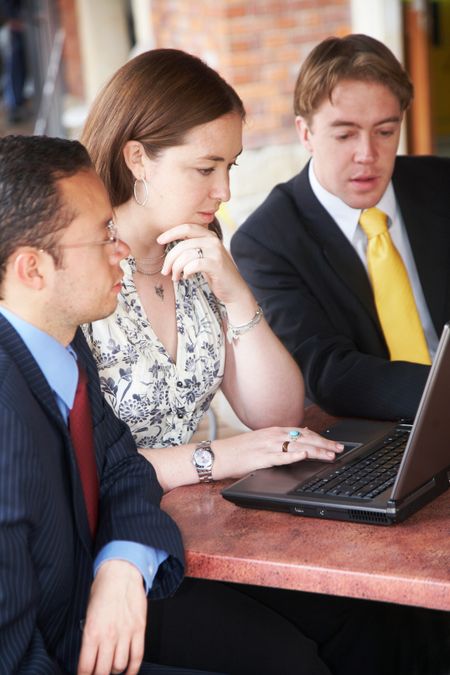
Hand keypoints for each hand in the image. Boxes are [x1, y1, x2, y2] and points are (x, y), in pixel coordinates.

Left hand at [77, 560, 146, 674]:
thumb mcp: (89, 613)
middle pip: (103, 672)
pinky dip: (133, 669)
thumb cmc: (103, 589)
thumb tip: (89, 656)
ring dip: (114, 671)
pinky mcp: (139, 629)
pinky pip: (137, 657)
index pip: (85, 667)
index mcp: (92, 631)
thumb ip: (89, 635)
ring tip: (111, 668)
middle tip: (97, 674)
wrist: (121, 572)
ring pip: (120, 666)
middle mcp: (109, 635)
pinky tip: (128, 672)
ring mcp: (125, 633)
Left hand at [158, 223, 250, 305]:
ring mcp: (216, 252)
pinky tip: (186, 276)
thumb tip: (168, 245)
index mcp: (208, 235)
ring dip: (176, 268)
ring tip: (175, 277)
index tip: (159, 241)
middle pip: (183, 244)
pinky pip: (194, 265)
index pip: (186, 228)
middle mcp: (213, 240)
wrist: (234, 289)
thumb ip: (191, 248)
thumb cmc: (215, 274)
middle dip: (170, 258)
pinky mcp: (217, 265)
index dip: (170, 233)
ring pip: (186, 255)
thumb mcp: (203, 256)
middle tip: (165, 271)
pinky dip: (186, 271)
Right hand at [212, 427, 344, 479]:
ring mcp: (269, 446)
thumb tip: (301, 439)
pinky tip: (305, 454)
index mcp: (275, 431)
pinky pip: (282, 456)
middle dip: (325, 444)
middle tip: (340, 449)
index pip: (304, 433)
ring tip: (331, 454)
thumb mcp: (262, 440)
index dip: (321, 438)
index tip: (334, 443)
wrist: (219, 454)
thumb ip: (281, 439)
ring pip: (298, 446)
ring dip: (317, 450)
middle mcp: (274, 435)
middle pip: (305, 438)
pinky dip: (295, 455)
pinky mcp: (262, 457)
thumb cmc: (239, 450)